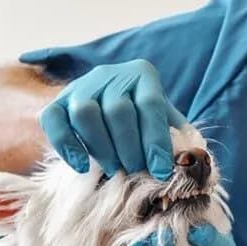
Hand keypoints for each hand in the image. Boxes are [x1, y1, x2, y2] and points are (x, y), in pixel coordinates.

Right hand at [37, 59, 186, 179]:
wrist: (107, 103)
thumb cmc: (143, 117)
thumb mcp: (165, 118)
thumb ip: (178, 134)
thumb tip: (193, 156)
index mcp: (142, 74)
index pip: (150, 105)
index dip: (155, 140)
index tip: (160, 171)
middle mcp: (110, 74)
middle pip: (118, 109)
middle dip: (129, 147)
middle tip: (135, 170)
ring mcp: (80, 85)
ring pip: (86, 112)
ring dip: (101, 147)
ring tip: (113, 168)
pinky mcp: (56, 102)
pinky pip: (53, 120)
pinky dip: (66, 145)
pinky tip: (81, 165)